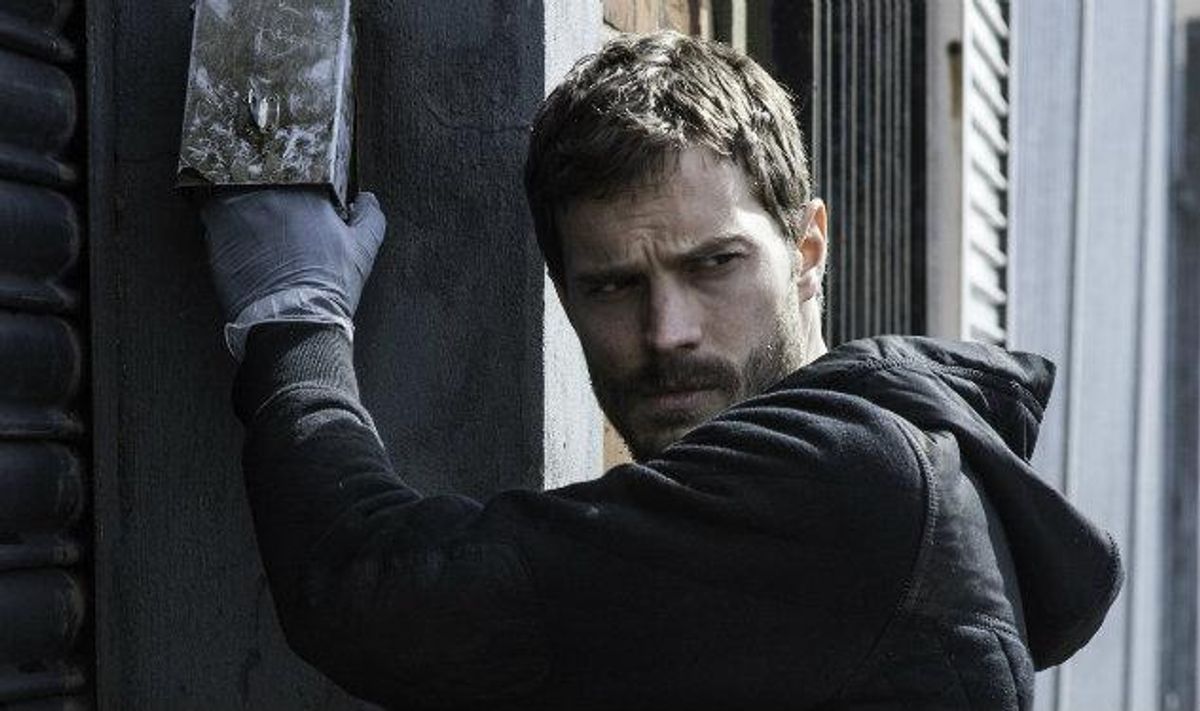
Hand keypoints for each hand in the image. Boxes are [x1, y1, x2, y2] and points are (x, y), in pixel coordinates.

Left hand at [200, 189, 385, 357]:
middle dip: (264, 182)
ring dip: (238, 195)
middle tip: (271, 203)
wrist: (293, 321)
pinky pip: (210, 210)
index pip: (297, 168)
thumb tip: (367, 198)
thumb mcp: (363, 251)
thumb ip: (369, 217)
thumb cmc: (330, 286)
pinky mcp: (215, 231)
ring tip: (248, 214)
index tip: (297, 190)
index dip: (296, 177)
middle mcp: (270, 193)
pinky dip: (218, 216)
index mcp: (306, 191)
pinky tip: (231, 231)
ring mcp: (239, 210)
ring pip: (233, 187)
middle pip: (261, 173)